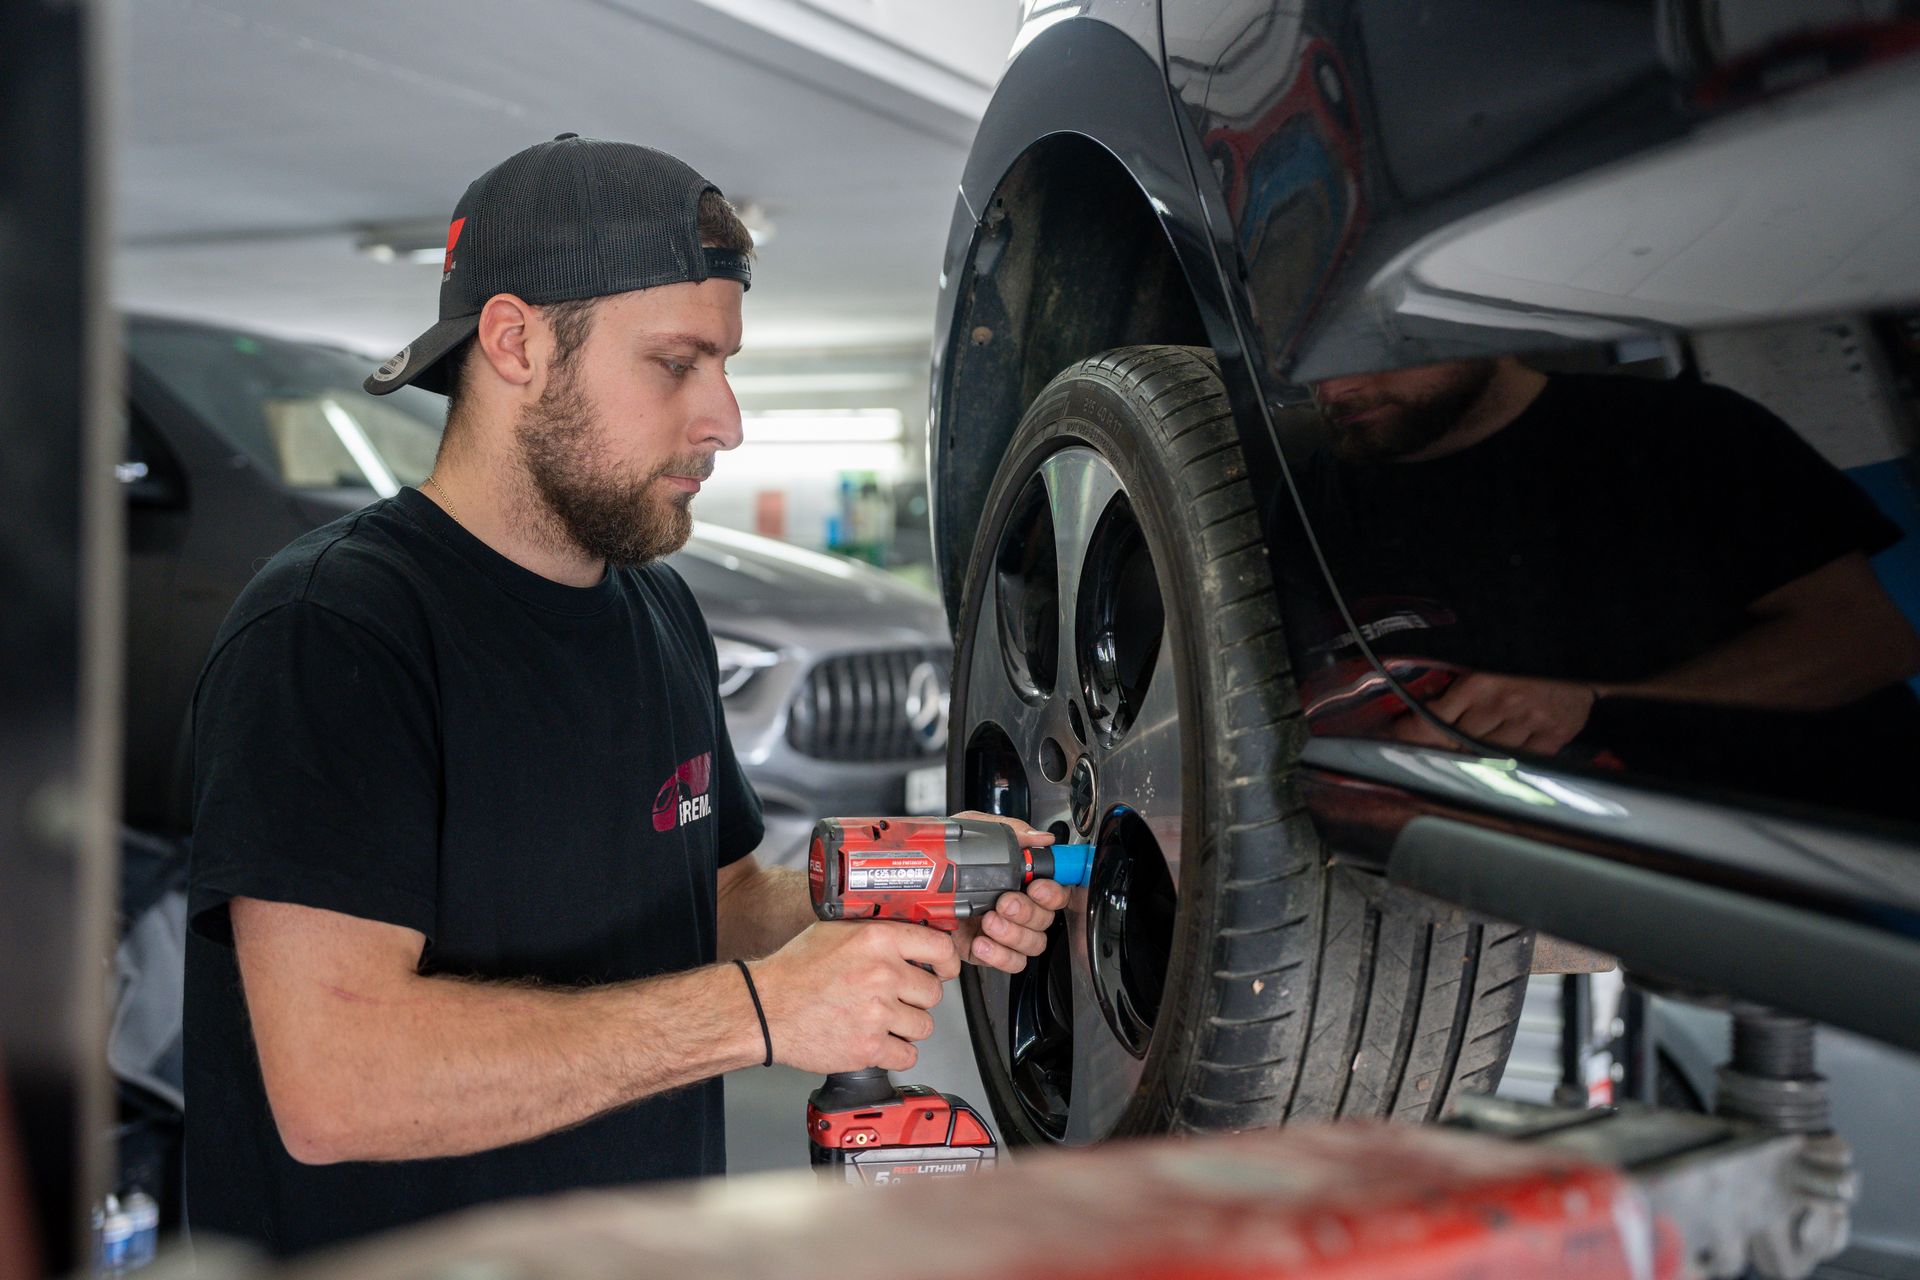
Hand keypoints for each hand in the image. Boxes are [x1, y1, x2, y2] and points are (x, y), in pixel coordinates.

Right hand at [751, 920, 959, 1073]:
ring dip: (908, 1026)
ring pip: (924, 1026)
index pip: (940, 949)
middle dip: (918, 997)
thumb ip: (877, 934)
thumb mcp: (837, 932)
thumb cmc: (795, 970)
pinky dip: (897, 1052)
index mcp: (879, 940)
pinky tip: (880, 1041)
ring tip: (884, 1020)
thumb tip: (910, 940)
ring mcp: (878, 1014)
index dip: (947, 963)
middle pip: (934, 992)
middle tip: (898, 998)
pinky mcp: (869, 1048)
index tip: (944, 970)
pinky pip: (908, 1055)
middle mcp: (883, 975)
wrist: (765, 1007)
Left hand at [947, 810, 1066, 972]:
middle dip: (1027, 912)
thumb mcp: (973, 831)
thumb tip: (1041, 837)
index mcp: (1018, 879)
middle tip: (1005, 901)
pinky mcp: (984, 950)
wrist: (909, 879)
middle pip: (1045, 919)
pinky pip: (1010, 963)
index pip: (1054, 890)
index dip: (1052, 892)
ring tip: (990, 921)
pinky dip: (1000, 955)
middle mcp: (1015, 906)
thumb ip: (1010, 831)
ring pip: (1033, 943)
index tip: (1037, 886)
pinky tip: (982, 941)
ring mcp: (1002, 930)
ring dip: (1015, 934)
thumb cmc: (943, 853)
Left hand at [1390, 672, 1597, 754]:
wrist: (1583, 656)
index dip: (1412, 732)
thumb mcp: (1488, 660)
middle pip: (1457, 741)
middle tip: (1432, 743)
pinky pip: (1518, 760)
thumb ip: (1459, 683)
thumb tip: (1421, 705)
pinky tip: (1503, 751)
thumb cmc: (1527, 656)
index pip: (1434, 720)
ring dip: (1474, 752)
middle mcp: (1501, 706)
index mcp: (1480, 682)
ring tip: (1473, 744)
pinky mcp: (1551, 738)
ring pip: (1485, 754)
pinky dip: (1506, 759)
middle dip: (1442, 744)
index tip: (1397, 735)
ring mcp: (1528, 724)